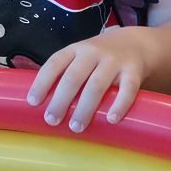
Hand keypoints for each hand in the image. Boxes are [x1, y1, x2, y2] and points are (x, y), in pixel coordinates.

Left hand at [29, 30, 155, 131]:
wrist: (137, 43)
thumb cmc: (100, 57)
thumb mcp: (81, 56)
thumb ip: (65, 73)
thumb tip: (39, 103)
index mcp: (75, 49)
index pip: (55, 64)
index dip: (42, 82)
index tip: (33, 102)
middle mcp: (93, 52)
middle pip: (74, 77)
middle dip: (61, 100)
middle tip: (51, 120)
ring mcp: (114, 61)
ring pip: (97, 85)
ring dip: (85, 107)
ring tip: (76, 127)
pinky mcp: (134, 71)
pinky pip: (127, 89)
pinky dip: (120, 104)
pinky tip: (111, 119)